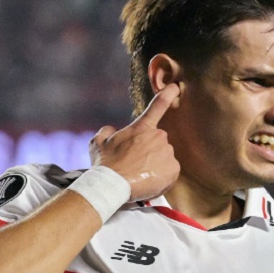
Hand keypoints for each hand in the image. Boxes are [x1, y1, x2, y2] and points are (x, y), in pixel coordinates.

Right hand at [89, 84, 181, 201]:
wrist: (112, 185)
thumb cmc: (105, 164)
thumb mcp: (98, 142)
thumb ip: (106, 132)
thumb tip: (110, 130)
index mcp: (142, 128)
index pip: (158, 106)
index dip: (168, 94)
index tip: (175, 87)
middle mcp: (158, 137)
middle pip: (158, 143)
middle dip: (150, 152)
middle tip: (135, 164)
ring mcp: (167, 152)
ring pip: (165, 158)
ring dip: (155, 165)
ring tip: (140, 175)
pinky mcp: (173, 169)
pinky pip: (170, 172)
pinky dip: (162, 177)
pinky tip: (149, 181)